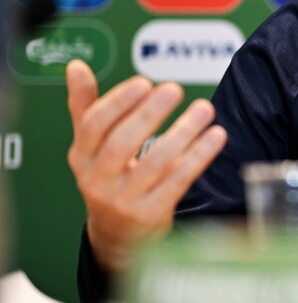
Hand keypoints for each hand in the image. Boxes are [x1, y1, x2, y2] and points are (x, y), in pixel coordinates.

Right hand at [65, 60, 226, 272]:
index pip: (94, 126)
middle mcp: (97, 180)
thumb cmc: (108, 178)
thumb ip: (86, 106)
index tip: (144, 82)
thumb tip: (75, 66)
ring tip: (205, 109)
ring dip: (183, 132)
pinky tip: (216, 136)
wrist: (117, 236)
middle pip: (121, 143)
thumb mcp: (91, 146)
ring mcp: (124, 200)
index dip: (118, 102)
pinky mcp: (151, 214)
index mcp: (81, 157)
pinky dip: (198, 156)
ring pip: (155, 163)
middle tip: (174, 88)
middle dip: (149, 114)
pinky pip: (178, 181)